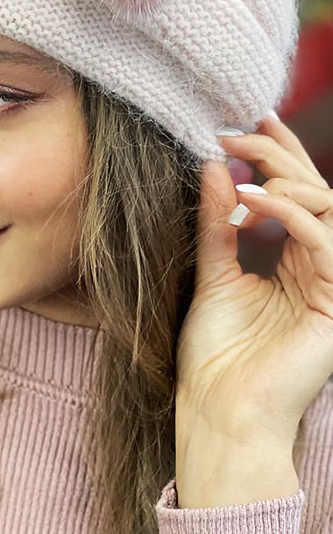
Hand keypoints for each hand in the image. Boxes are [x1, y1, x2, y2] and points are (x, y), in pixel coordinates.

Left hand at [175, 114, 332, 444]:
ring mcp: (329, 286)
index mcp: (292, 262)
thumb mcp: (212, 271)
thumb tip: (212, 166)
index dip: (280, 156)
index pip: (295, 197)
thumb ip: (217, 221)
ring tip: (246, 167)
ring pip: (330, 211)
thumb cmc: (215, 352)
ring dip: (288, 179)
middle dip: (281, 156)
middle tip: (240, 133)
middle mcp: (317, 269)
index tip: (250, 122)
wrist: (217, 410)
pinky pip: (324, 243)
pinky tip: (251, 199)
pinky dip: (288, 214)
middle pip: (317, 194)